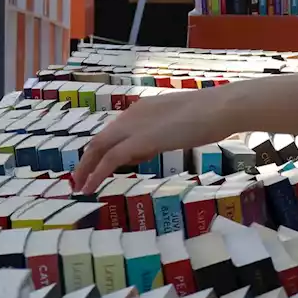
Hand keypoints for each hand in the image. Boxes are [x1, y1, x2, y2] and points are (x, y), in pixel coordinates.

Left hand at [74, 88, 240, 193]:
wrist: (219, 109)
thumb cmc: (211, 115)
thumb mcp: (180, 124)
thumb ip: (163, 133)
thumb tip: (155, 146)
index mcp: (142, 109)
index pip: (115, 132)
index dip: (103, 150)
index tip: (98, 165)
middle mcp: (132, 115)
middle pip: (100, 139)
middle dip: (87, 160)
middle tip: (79, 178)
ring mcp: (133, 126)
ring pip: (99, 148)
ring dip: (86, 168)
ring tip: (80, 187)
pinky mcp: (139, 141)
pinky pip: (110, 160)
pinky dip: (96, 174)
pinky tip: (90, 188)